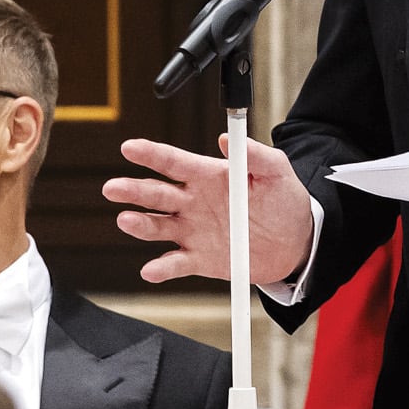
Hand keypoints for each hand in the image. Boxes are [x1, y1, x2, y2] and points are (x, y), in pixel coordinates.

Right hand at [102, 135, 314, 284]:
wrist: (295, 243)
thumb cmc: (283, 200)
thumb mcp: (277, 172)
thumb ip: (256, 155)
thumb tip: (227, 139)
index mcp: (207, 176)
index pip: (173, 161)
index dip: (150, 154)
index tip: (129, 148)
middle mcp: (192, 202)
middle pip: (156, 194)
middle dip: (132, 190)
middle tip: (113, 188)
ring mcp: (192, 231)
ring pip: (158, 226)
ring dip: (140, 224)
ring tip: (126, 221)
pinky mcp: (198, 260)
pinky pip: (175, 264)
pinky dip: (162, 268)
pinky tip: (151, 270)